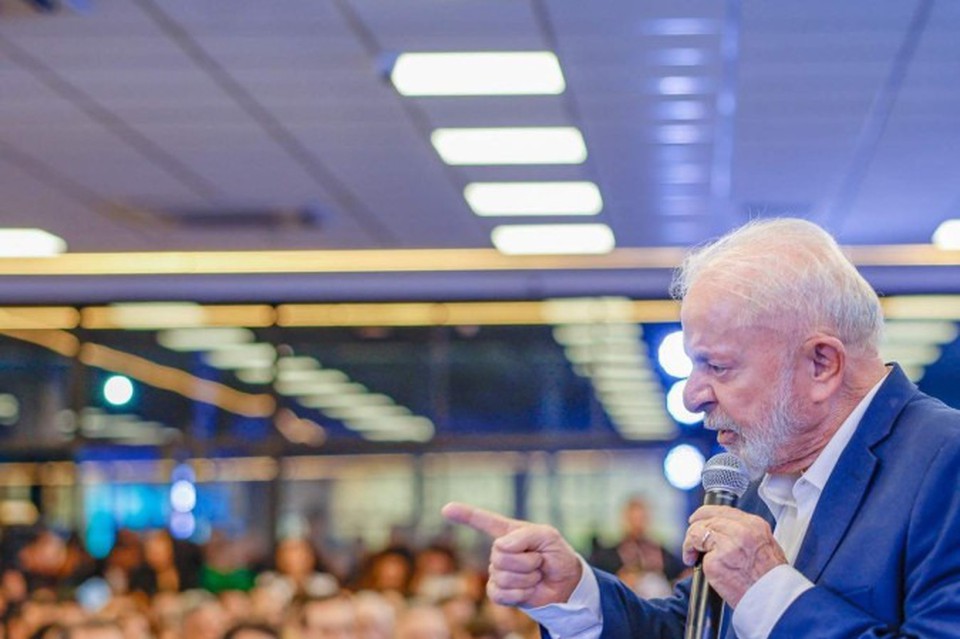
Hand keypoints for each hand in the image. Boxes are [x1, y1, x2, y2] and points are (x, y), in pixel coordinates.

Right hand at [442, 502, 581, 607]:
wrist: (566, 583)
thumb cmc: (556, 555)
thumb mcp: (548, 536)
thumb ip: (525, 535)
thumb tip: (500, 546)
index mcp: (508, 532)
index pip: (483, 521)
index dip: (464, 514)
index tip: (446, 509)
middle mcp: (499, 550)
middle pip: (500, 554)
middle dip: (527, 560)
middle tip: (539, 561)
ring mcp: (497, 572)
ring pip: (503, 575)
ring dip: (528, 577)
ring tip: (536, 574)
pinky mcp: (498, 592)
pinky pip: (500, 593)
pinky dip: (520, 593)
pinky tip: (528, 590)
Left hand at [681, 505, 786, 607]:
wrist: (772, 600)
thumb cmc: (769, 579)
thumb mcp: (766, 546)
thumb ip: (746, 533)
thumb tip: (725, 529)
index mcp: (755, 525)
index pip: (723, 510)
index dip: (706, 514)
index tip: (698, 518)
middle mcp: (741, 531)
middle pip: (708, 519)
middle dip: (696, 528)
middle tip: (691, 538)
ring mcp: (727, 545)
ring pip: (698, 531)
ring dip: (690, 541)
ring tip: (691, 552)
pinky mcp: (714, 561)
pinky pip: (695, 551)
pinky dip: (690, 556)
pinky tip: (692, 562)